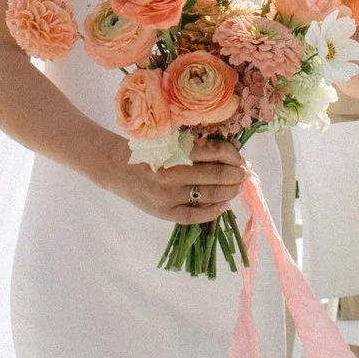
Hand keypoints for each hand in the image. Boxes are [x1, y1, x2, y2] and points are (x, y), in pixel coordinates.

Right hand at [109, 136, 246, 223]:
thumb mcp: (169, 141)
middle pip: (217, 175)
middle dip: (236, 175)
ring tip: (235, 188)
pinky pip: (194, 216)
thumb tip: (228, 154)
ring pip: (210, 195)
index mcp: (175, 151)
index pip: (215, 153)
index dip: (233, 155)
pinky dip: (212, 212)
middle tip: (242, 174)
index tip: (238, 158)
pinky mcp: (164, 212)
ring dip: (229, 192)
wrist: (117, 167)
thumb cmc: (146, 151)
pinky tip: (223, 206)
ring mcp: (169, 196)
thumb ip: (194, 147)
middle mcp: (173, 174)